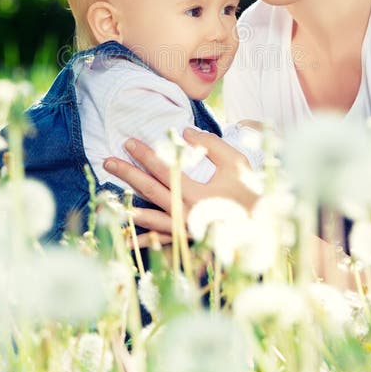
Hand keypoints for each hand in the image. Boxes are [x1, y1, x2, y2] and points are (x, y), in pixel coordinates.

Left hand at [103, 128, 256, 237]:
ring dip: (127, 204)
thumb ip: (209, 144)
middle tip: (107, 161)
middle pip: (149, 189)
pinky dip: (144, 239)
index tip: (128, 142)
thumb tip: (184, 132)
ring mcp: (185, 228)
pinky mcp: (188, 239)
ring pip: (149, 215)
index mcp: (195, 191)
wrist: (264, 226)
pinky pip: (161, 239)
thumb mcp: (234, 161)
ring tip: (106, 198)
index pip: (162, 168)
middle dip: (126, 174)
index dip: (144, 154)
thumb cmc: (250, 191)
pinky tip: (128, 238)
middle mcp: (185, 211)